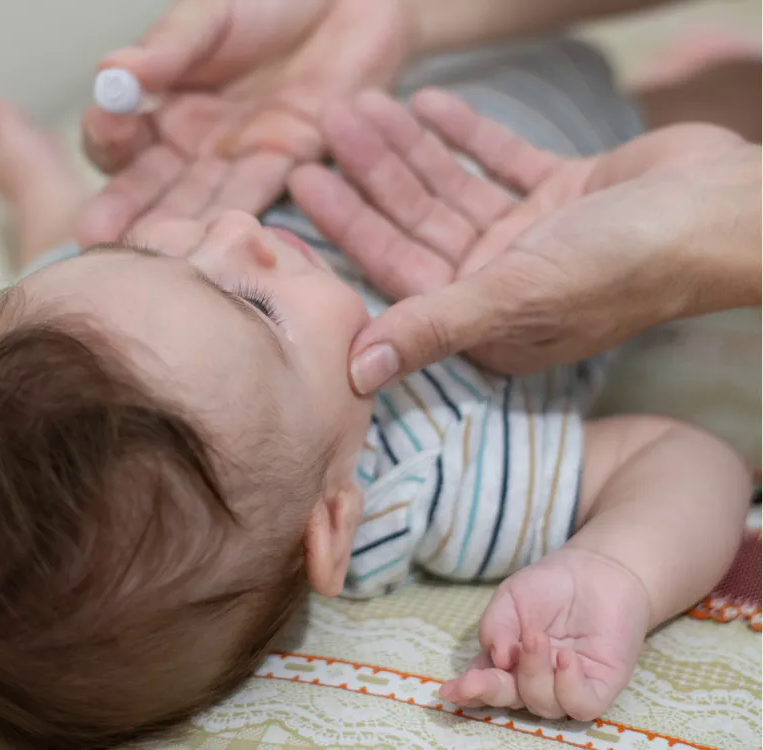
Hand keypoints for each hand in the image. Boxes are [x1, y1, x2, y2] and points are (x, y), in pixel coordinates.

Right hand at [75, 0, 414, 245]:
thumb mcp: (211, 13)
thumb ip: (169, 45)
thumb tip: (111, 71)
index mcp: (163, 105)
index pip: (120, 137)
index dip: (107, 136)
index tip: (107, 124)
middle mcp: (194, 144)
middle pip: (150, 187)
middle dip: (123, 213)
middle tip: (94, 236)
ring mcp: (239, 159)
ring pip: (199, 201)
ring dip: (174, 229)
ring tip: (150, 256)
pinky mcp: (290, 164)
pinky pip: (259, 195)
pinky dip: (236, 218)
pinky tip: (216, 241)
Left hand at [287, 89, 750, 393]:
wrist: (727, 210)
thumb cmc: (628, 261)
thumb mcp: (516, 294)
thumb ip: (431, 328)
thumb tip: (353, 376)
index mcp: (486, 324)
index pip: (396, 268)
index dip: (347, 223)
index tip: (301, 180)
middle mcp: (503, 285)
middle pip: (417, 222)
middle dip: (372, 173)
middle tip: (325, 123)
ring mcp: (535, 240)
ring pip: (451, 188)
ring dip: (409, 148)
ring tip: (363, 105)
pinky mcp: (565, 195)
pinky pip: (500, 161)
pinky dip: (467, 135)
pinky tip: (429, 103)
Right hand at [440, 547, 650, 720]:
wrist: (596, 570)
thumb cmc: (549, 586)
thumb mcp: (510, 598)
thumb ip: (496, 626)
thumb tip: (498, 659)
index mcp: (507, 663)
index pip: (485, 684)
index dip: (467, 691)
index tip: (448, 690)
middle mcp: (534, 679)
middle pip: (509, 700)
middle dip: (489, 691)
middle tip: (478, 680)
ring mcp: (566, 685)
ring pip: (542, 705)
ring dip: (533, 673)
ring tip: (537, 637)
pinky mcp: (600, 685)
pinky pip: (581, 704)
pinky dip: (568, 685)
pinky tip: (564, 657)